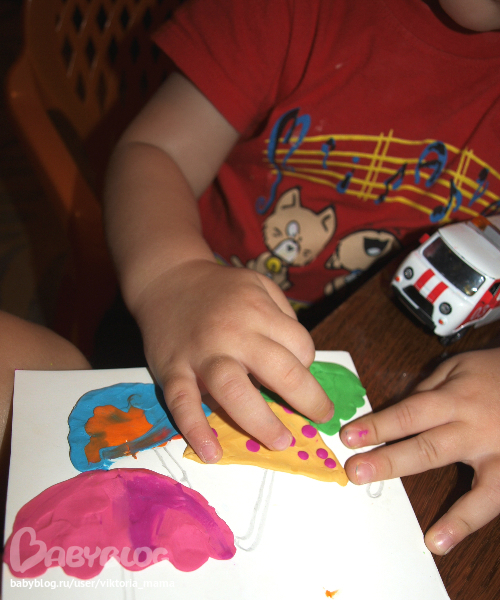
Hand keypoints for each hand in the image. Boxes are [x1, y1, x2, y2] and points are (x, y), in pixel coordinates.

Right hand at [133, 259, 332, 463]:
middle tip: (320, 418)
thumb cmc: (220, 289)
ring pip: (234, 390)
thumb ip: (282, 316)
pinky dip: (196, 429)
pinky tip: (212, 452)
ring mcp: (201, 354)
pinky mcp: (172, 369)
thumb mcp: (259, 285)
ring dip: (261, 421)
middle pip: (278, 370)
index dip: (308, 365)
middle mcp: (233, 334)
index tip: (299, 374)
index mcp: (258, 312)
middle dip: (307, 399)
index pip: (299, 347)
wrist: (168, 279)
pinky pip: (182, 403)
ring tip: (281, 442)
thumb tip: (303, 360)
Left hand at [339, 348, 499, 554]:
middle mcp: (473, 428)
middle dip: (389, 461)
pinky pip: (490, 500)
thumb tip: (397, 412)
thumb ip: (428, 389)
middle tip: (355, 471)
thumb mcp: (459, 368)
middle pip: (427, 447)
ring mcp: (495, 452)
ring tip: (418, 532)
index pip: (409, 413)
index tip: (348, 437)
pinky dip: (465, 522)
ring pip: (471, 486)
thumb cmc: (495, 373)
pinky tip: (441, 541)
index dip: (377, 425)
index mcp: (455, 399)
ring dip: (443, 510)